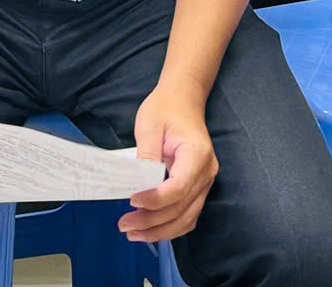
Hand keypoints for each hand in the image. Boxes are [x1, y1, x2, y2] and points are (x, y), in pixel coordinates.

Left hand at [121, 80, 215, 243]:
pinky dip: (170, 227)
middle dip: (152, 221)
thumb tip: (137, 185)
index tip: (132, 200)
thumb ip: (146, 156)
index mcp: (197, 154)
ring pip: (186, 218)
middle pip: (182, 208)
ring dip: (160, 231)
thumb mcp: (149, 125)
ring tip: (133, 233)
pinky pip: (188, 215)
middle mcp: (207, 172)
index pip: (178, 187)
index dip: (155, 199)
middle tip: (124, 225)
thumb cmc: (166, 108)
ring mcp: (205, 182)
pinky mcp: (198, 188)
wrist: (183, 99)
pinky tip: (150, 230)